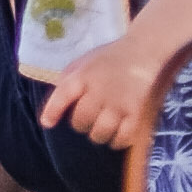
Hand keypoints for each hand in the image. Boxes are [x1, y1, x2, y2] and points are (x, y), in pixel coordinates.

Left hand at [35, 26, 158, 154]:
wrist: (143, 51)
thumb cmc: (109, 59)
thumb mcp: (84, 63)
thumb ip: (67, 81)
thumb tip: (52, 109)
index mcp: (83, 75)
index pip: (62, 95)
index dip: (53, 111)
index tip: (48, 123)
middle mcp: (99, 90)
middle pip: (80, 121)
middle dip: (81, 123)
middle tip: (88, 118)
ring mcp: (119, 103)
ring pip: (99, 134)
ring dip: (97, 134)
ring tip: (102, 127)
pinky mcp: (137, 113)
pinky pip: (122, 138)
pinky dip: (117, 141)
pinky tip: (116, 135)